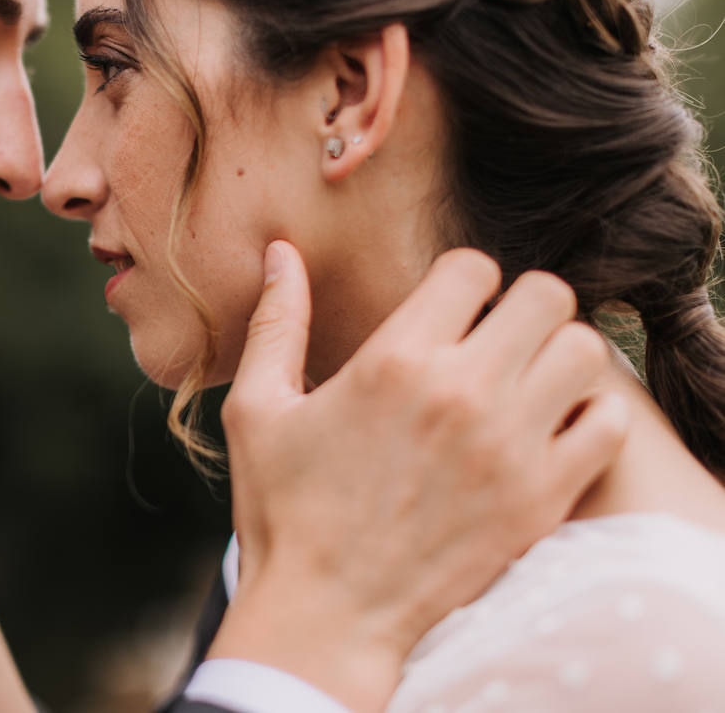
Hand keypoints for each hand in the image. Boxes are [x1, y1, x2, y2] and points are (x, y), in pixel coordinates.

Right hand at [210, 242, 628, 711]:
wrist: (327, 614)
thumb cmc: (283, 510)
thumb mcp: (258, 409)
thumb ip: (277, 321)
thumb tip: (281, 250)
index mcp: (394, 361)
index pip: (472, 269)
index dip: (461, 280)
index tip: (447, 310)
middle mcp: (462, 393)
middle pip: (545, 296)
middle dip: (520, 306)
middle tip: (494, 338)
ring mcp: (511, 447)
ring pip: (585, 351)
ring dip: (558, 355)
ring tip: (525, 380)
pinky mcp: (542, 498)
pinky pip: (607, 423)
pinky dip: (588, 415)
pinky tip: (547, 429)